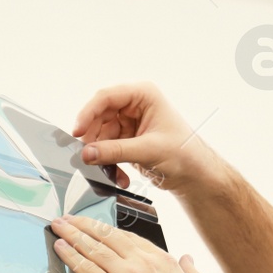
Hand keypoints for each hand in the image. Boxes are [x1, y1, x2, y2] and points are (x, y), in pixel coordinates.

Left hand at [49, 214, 214, 272]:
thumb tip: (188, 260)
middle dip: (85, 224)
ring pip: (93, 248)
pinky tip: (60, 247)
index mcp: (162, 261)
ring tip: (59, 225)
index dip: (110, 231)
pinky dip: (70, 256)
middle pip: (108, 236)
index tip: (99, 228)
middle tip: (69, 218)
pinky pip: (85, 269)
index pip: (130, 238)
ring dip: (73, 234)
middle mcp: (142, 263)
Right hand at [71, 83, 213, 194]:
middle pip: (99, 117)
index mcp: (144, 95)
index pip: (107, 97)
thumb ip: (116, 151)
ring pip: (100, 135)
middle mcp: (134, 105)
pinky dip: (109, 164)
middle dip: (94, 139)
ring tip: (110, 172)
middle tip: (87, 157)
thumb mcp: (149, 150)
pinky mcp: (126, 140)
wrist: (195, 176)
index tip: (77, 131)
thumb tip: (87, 153)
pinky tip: (119, 177)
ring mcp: (129, 123)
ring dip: (102, 156)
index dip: (88, 113)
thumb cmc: (185, 154)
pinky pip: (106, 149)